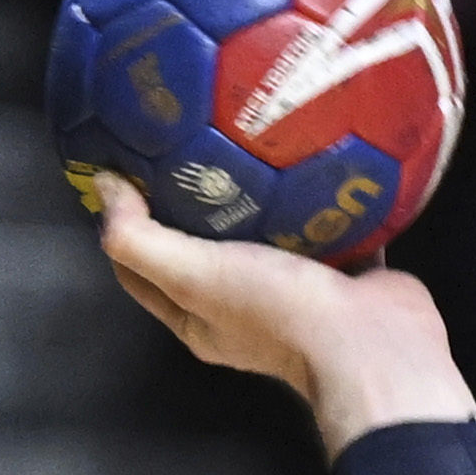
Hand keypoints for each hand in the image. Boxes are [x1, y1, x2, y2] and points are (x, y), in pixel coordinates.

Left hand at [79, 174, 475, 454]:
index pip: (140, 267)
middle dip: (189, 197)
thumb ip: (142, 239)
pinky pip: (325, 222)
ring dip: (256, 190)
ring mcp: (293, 288)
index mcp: (197, 315)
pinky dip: (319, 192)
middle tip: (184, 137)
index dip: (122, 222)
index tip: (120, 166)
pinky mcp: (340, 269)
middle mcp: (239, 305)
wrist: (372, 341)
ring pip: (264, 231)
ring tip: (248, 132)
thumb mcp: (194, 275)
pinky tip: (315, 151)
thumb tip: (103, 189)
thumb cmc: (279, 312)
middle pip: (200, 245)